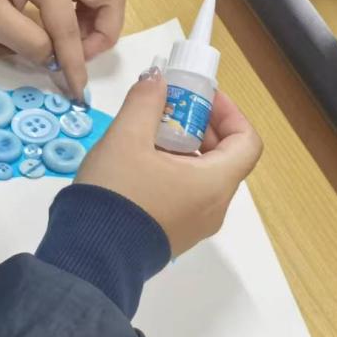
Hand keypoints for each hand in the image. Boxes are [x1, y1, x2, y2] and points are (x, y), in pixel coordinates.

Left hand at [0, 0, 124, 99]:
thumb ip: (27, 42)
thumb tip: (53, 60)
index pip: (69, 27)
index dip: (75, 63)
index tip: (77, 90)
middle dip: (103, 33)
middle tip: (79, 55)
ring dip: (96, 23)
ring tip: (69, 45)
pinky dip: (84, 14)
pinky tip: (62, 30)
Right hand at [75, 71, 262, 255]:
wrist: (90, 256)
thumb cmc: (117, 193)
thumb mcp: (126, 137)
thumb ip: (145, 102)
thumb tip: (158, 80)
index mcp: (214, 183)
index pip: (247, 141)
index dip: (229, 112)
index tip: (200, 97)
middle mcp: (214, 207)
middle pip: (225, 157)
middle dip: (200, 125)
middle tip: (168, 107)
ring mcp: (196, 225)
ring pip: (203, 176)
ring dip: (184, 147)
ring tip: (147, 132)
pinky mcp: (175, 234)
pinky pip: (187, 194)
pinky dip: (174, 170)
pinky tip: (139, 161)